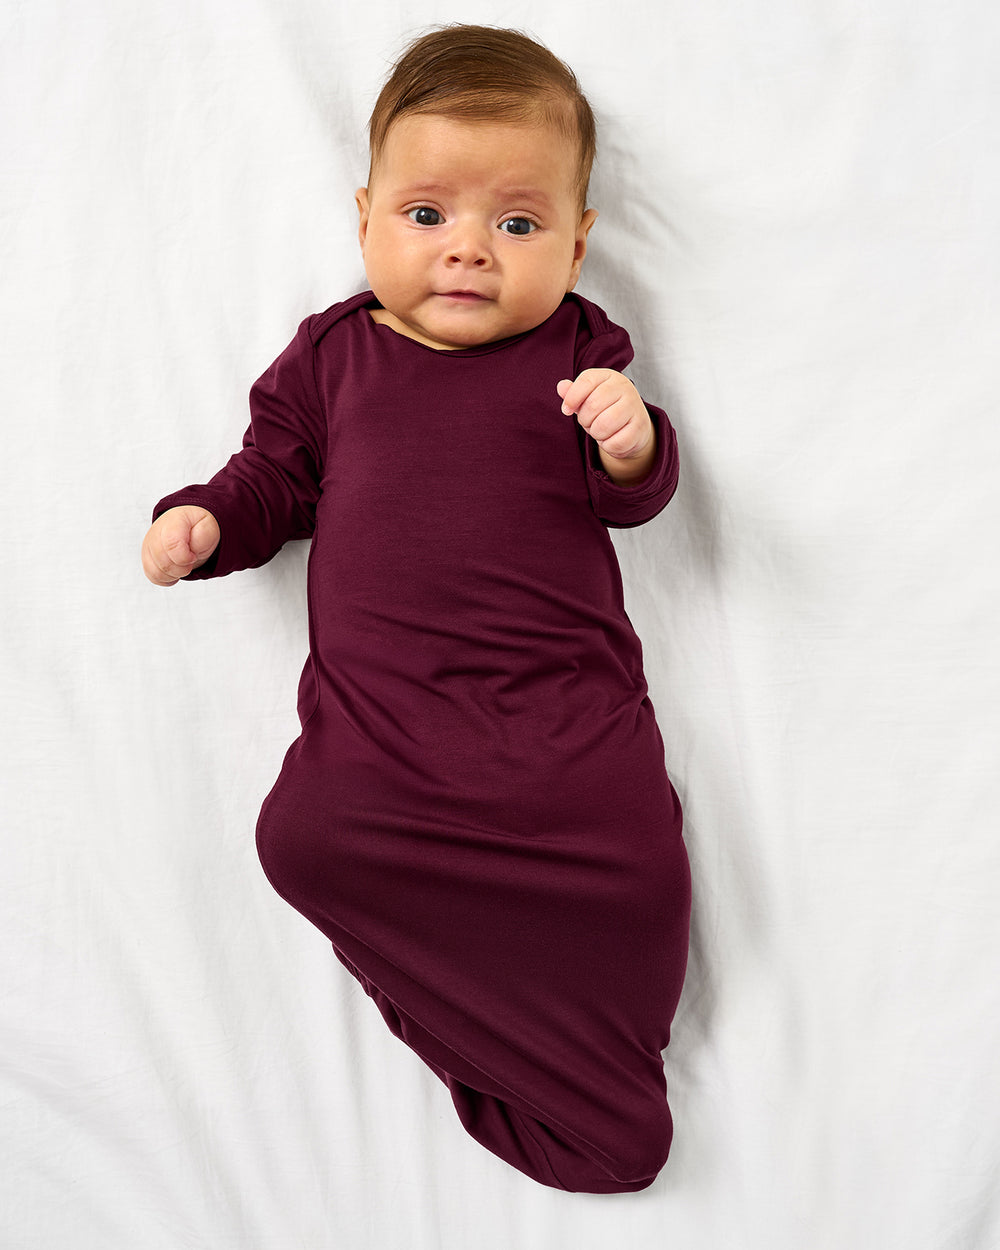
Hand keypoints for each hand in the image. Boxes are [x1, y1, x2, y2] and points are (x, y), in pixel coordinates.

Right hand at [141, 506, 219, 585]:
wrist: (189, 524)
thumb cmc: (198, 525)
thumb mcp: (208, 526)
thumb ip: (202, 537)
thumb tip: (191, 550)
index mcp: (172, 521)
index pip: (171, 545)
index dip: (185, 557)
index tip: (193, 556)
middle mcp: (155, 533)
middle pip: (163, 563)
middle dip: (183, 568)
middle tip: (191, 560)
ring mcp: (148, 546)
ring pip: (156, 572)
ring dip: (175, 574)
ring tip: (184, 564)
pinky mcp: (147, 558)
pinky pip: (153, 576)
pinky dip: (168, 578)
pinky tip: (177, 570)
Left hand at [556, 369, 654, 483]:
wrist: (633, 427)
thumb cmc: (605, 409)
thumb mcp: (587, 398)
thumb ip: (573, 393)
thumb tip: (561, 386)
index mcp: (609, 376)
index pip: (586, 381)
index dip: (571, 398)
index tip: (566, 410)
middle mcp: (625, 387)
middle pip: (592, 406)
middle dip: (585, 420)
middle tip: (590, 423)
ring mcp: (635, 406)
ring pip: (603, 426)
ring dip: (596, 434)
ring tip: (601, 430)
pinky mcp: (640, 427)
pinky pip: (614, 442)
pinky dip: (608, 446)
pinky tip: (612, 439)